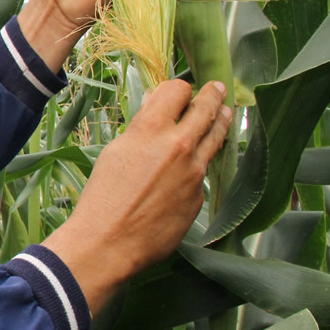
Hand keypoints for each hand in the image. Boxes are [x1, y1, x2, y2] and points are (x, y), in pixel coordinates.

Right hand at [42, 80, 231, 315]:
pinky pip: (204, 171)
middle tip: (217, 88)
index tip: (179, 93)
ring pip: (217, 135)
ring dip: (222, 121)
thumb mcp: (115, 152)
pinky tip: (194, 165)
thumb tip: (154, 107)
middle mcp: (180, 145)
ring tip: (227, 112)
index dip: (178, 89)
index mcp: (151, 129)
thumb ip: (141, 128)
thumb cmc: (103, 197)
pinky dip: (201, 163)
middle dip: (212, 94)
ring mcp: (194, 171)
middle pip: (207, 107)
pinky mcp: (200, 196)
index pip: (178, 89)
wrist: (110, 241)